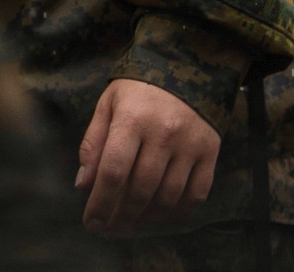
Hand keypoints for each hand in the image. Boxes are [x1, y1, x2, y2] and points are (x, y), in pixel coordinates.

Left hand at [75, 79, 218, 236]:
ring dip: (146, 218)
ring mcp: (189, 144)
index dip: (100, 203)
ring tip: (131, 222)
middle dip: (120, 217)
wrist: (185, 64)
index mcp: (132, 118)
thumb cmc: (138, 87)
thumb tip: (83, 184)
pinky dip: (177, 212)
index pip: (113, 172)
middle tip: (109, 229)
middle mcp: (163, 133)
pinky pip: (196, 195)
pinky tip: (160, 214)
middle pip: (140, 190)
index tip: (91, 222)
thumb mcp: (109, 103)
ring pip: (167, 197)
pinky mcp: (210, 151)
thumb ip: (94, 143)